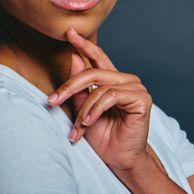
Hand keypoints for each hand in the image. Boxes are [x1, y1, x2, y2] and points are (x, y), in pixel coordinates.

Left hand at [47, 28, 152, 173]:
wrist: (119, 160)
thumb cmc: (102, 137)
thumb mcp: (83, 110)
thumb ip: (79, 87)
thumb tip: (74, 56)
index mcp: (113, 80)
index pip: (98, 57)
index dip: (84, 44)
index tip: (69, 32)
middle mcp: (126, 80)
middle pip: (92, 73)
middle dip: (69, 87)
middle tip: (52, 101)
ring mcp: (136, 88)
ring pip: (99, 87)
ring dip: (84, 110)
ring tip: (78, 127)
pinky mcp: (141, 99)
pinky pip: (110, 96)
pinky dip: (96, 110)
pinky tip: (89, 123)